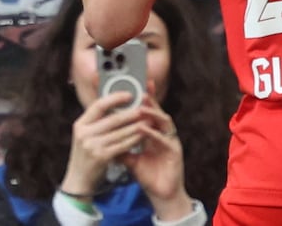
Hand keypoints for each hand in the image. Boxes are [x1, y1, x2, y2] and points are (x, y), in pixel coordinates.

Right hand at [61, 91, 147, 195]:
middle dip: (132, 112)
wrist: (79, 179)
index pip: (98, 105)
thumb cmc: (88, 152)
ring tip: (150, 119)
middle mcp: (83, 134)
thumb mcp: (87, 134)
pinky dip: (135, 138)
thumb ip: (100, 120)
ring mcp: (91, 146)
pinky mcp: (101, 157)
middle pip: (113, 118)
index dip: (115, 98)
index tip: (130, 94)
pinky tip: (145, 134)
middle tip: (146, 107)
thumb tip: (120, 100)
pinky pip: (123, 144)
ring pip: (121, 132)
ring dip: (138, 125)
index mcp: (80, 124)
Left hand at [121, 97, 192, 219]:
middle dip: (151, 101)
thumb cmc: (149, 175)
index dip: (145, 102)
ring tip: (141, 106)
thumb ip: (122, 149)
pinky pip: (164, 139)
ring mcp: (171, 141)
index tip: (137, 89)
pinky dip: (154, 133)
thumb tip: (106, 141)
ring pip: (164, 122)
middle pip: (158, 113)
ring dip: (153, 113)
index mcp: (155, 135)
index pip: (149, 115)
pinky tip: (144, 129)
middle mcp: (164, 135)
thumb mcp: (132, 160)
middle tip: (142, 89)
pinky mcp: (175, 151)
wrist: (162, 193)